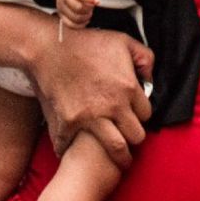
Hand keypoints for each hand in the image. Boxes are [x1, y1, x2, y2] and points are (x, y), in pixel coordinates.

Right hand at [28, 25, 151, 167]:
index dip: (141, 114)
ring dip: (119, 156)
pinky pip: (72, 146)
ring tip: (119, 160)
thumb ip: (144, 58)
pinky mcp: (68, 123)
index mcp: (128, 87)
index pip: (147, 113)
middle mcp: (113, 106)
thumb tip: (149, 77)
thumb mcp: (123, 41)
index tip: (134, 116)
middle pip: (136, 135)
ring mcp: (90, 117)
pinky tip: (72, 151)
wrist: (50, 47)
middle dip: (135, 138)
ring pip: (116, 148)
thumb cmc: (86, 42)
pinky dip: (70, 151)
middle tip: (129, 139)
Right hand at [55, 0, 107, 28]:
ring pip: (75, 17)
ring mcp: (61, 6)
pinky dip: (80, 24)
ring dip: (86, 17)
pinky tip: (85, 19)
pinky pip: (70, 24)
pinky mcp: (61, 15)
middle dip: (89, 8)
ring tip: (89, 11)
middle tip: (92, 5)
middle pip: (77, 7)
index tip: (97, 1)